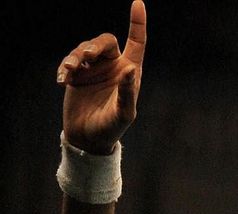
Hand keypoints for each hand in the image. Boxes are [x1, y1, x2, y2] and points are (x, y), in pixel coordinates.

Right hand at [57, 0, 146, 154]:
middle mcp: (113, 67)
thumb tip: (131, 68)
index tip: (138, 3)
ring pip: (83, 50)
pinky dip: (65, 68)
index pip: (137, 42)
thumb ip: (128, 91)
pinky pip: (69, 62)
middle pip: (104, 41)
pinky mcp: (77, 75)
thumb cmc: (112, 127)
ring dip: (74, 58)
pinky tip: (61, 80)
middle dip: (93, 46)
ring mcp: (93, 70)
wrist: (88, 138)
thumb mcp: (124, 113)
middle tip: (85, 56)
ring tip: (67, 72)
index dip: (137, 23)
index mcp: (130, 72)